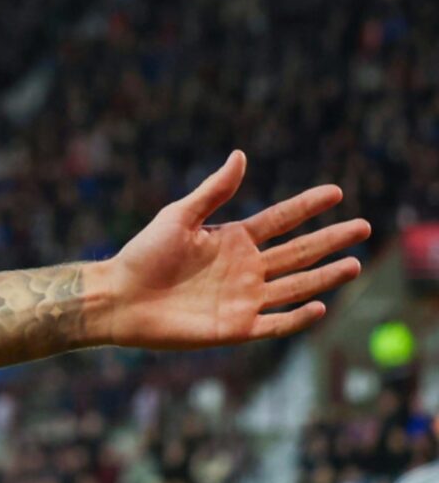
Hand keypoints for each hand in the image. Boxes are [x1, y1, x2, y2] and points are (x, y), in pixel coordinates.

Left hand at [90, 152, 368, 348]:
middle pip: (298, 252)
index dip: (307, 207)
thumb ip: (213, 191)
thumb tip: (239, 155)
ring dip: (325, 276)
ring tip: (355, 264)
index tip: (336, 192)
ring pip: (295, 286)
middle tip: (364, 227)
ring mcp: (244, 298)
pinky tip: (320, 305)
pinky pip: (276, 323)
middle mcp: (245, 268)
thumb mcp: (179, 217)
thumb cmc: (143, 254)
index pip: (281, 220)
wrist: (118, 298)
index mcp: (232, 239)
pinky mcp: (237, 327)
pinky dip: (298, 317)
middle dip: (330, 240)